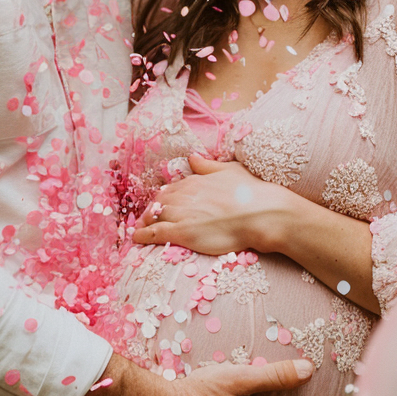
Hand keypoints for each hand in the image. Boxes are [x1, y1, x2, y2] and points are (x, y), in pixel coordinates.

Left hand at [132, 154, 293, 255]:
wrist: (260, 213)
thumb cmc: (250, 191)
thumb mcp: (229, 170)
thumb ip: (207, 165)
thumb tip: (192, 157)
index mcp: (194, 180)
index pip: (171, 188)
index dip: (164, 198)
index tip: (161, 204)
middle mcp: (184, 194)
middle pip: (159, 201)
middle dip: (152, 209)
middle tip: (148, 218)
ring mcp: (181, 213)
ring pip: (154, 215)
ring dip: (145, 221)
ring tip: (139, 228)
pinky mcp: (182, 232)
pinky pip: (154, 232)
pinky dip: (142, 234)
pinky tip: (136, 238)